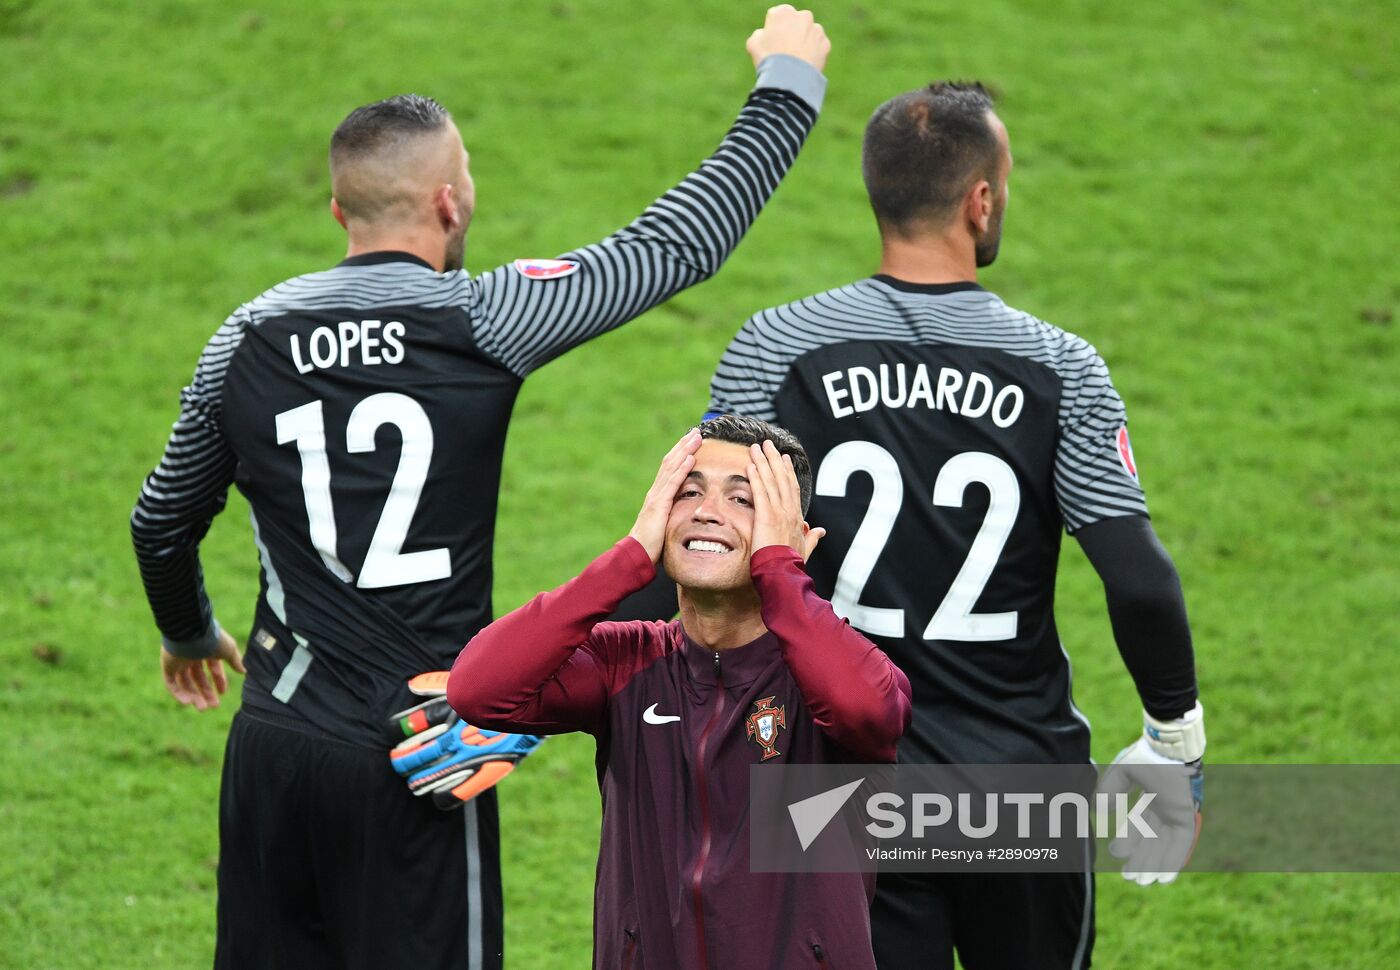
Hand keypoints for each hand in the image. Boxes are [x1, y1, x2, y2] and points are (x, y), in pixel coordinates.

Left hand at [161, 627, 245, 710]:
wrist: (192, 633)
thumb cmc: (212, 640)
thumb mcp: (229, 650)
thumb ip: (235, 661)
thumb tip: (244, 671)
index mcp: (207, 650)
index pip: (212, 668)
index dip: (218, 680)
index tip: (223, 693)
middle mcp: (192, 656)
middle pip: (198, 678)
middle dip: (206, 692)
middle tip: (213, 706)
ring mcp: (179, 661)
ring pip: (185, 683)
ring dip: (193, 696)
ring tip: (202, 708)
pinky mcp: (167, 666)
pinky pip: (171, 683)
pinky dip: (179, 693)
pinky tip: (188, 702)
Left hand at [388, 673, 543, 809]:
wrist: (537, 702)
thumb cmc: (501, 688)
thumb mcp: (469, 680)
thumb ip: (440, 683)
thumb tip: (413, 685)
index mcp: (448, 712)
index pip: (408, 726)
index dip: (397, 732)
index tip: (397, 736)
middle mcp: (453, 736)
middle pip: (415, 754)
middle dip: (404, 760)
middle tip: (400, 761)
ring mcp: (468, 756)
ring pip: (428, 776)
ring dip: (418, 779)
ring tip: (414, 781)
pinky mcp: (485, 771)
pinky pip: (453, 794)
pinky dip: (442, 796)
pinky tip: (439, 794)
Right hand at [628, 430, 701, 563]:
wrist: (635, 555)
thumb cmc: (651, 546)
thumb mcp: (664, 527)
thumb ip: (671, 517)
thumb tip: (684, 515)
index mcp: (657, 496)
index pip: (669, 469)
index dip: (680, 454)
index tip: (691, 442)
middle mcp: (655, 492)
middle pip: (670, 462)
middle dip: (683, 446)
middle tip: (696, 432)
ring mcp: (656, 497)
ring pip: (671, 467)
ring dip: (685, 450)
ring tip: (696, 438)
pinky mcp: (659, 505)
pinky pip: (672, 483)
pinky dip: (681, 469)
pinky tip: (690, 458)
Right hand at [747, 4, 830, 72]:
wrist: (789, 78)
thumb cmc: (768, 59)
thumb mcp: (753, 44)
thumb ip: (760, 34)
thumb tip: (764, 34)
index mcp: (783, 12)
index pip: (778, 16)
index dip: (774, 30)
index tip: (772, 42)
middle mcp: (803, 16)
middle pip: (796, 23)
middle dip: (793, 33)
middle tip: (785, 51)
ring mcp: (816, 29)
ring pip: (809, 34)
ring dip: (804, 43)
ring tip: (796, 61)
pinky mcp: (825, 43)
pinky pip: (818, 47)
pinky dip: (814, 54)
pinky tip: (805, 65)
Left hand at [747, 440, 824, 559]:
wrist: (784, 575)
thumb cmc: (791, 565)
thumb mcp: (805, 549)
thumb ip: (813, 538)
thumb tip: (821, 531)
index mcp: (797, 518)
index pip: (792, 488)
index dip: (788, 471)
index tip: (784, 458)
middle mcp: (789, 511)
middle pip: (782, 478)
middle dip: (774, 459)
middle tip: (768, 443)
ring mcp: (778, 512)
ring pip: (771, 481)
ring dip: (763, 461)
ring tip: (756, 447)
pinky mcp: (766, 517)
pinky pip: (760, 492)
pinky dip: (756, 477)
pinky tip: (751, 465)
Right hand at [1097, 739, 1202, 885]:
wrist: (1167, 747)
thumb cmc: (1146, 755)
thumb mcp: (1122, 772)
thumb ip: (1110, 789)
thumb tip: (1100, 809)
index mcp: (1152, 797)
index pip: (1139, 824)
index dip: (1129, 841)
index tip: (1117, 855)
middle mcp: (1165, 808)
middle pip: (1152, 840)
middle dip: (1141, 859)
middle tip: (1129, 878)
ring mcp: (1177, 813)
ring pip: (1165, 846)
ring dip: (1154, 865)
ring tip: (1142, 883)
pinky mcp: (1186, 817)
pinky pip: (1181, 845)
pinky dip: (1173, 861)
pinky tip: (1164, 878)